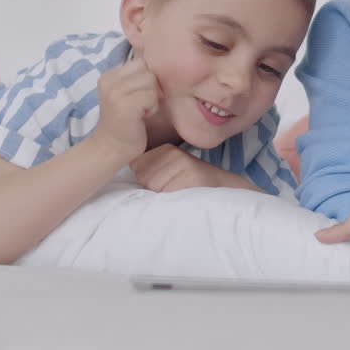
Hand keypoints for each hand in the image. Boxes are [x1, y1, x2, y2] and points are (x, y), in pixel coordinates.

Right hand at [94, 54, 161, 158]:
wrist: (111, 148)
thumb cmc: (126, 122)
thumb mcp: (127, 93)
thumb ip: (138, 78)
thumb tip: (164, 62)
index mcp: (109, 75)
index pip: (141, 63)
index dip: (147, 80)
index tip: (138, 97)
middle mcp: (109, 80)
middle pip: (148, 72)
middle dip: (151, 89)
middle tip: (140, 106)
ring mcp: (115, 92)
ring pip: (152, 83)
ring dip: (152, 100)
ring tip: (140, 112)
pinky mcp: (125, 105)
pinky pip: (152, 97)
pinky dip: (152, 108)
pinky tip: (141, 118)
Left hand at [130, 144, 256, 191]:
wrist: (226, 191)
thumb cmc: (193, 187)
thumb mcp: (171, 173)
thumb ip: (150, 170)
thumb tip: (123, 170)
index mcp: (165, 149)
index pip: (135, 166)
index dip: (146, 180)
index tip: (165, 183)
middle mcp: (173, 152)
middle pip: (142, 177)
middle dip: (153, 189)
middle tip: (175, 189)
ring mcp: (183, 162)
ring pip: (152, 186)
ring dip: (163, 196)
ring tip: (180, 193)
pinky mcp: (191, 174)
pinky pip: (166, 192)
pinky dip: (172, 200)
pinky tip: (185, 196)